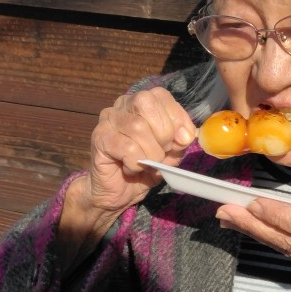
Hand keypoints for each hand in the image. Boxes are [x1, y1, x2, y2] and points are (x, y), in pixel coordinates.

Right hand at [58, 87, 195, 266]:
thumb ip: (181, 138)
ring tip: (148, 165)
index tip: (184, 139)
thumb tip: (191, 134)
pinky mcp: (99, 140)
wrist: (117, 195)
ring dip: (152, 151)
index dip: (178, 117)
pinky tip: (134, 168)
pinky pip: (125, 145)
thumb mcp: (171, 153)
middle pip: (150, 104)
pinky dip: (136, 159)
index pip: (164, 96)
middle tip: (164, 154)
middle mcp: (123, 106)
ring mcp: (108, 121)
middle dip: (165, 133)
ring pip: (138, 127)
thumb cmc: (147, 171)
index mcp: (144, 105)